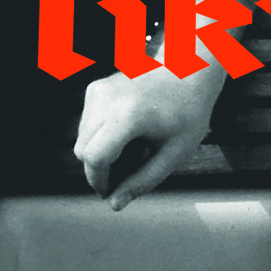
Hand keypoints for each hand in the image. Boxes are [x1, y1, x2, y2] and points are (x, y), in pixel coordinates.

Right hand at [74, 62, 224, 208]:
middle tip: (125, 175)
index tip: (110, 192)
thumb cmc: (188, 111)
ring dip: (99, 153)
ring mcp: (98, 91)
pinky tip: (127, 135)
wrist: (188, 68)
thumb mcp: (174, 153)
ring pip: (81, 138)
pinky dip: (99, 137)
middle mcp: (106, 99)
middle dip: (98, 170)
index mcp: (127, 115)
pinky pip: (86, 125)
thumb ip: (143, 181)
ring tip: (132, 151)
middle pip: (82, 150)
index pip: (95, 157)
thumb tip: (115, 203)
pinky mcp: (95, 88)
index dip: (99, 181)